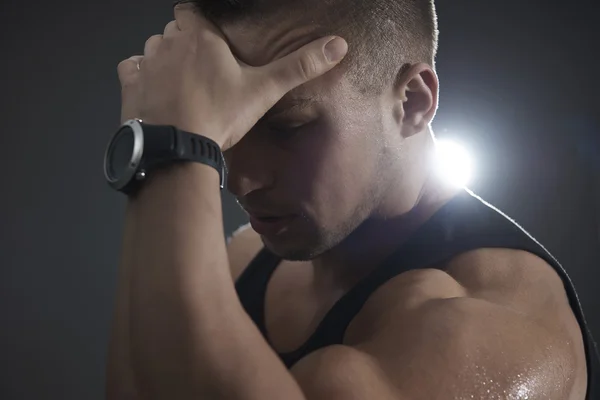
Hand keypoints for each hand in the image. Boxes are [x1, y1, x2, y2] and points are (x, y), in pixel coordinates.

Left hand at [117, 3, 347, 150]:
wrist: (177, 147)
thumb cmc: (220, 114)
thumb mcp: (263, 90)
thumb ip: (299, 66)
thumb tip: (339, 44)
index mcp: (199, 36)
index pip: (192, 10)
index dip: (200, 24)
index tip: (211, 42)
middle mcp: (168, 41)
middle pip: (174, 31)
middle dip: (185, 44)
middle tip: (202, 70)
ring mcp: (146, 62)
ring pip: (153, 48)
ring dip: (164, 59)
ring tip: (181, 85)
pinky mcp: (129, 84)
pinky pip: (132, 69)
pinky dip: (141, 76)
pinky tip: (155, 93)